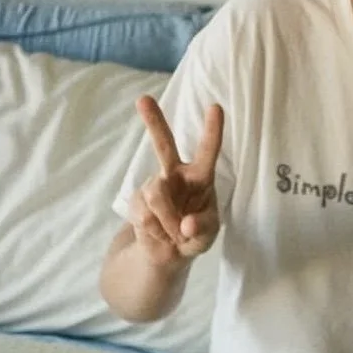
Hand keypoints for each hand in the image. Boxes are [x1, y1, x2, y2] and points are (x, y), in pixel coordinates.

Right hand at [128, 96, 222, 265]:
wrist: (166, 253)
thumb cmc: (194, 236)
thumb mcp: (206, 237)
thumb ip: (201, 230)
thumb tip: (186, 225)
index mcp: (200, 177)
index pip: (208, 151)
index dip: (212, 130)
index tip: (215, 107)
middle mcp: (175, 175)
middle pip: (163, 145)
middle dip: (154, 122)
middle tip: (143, 99)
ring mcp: (153, 186)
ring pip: (156, 195)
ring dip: (167, 221)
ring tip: (173, 233)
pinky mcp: (136, 201)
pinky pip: (144, 215)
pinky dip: (154, 230)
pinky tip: (158, 233)